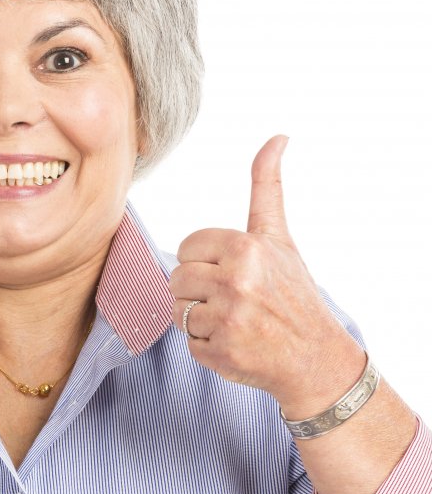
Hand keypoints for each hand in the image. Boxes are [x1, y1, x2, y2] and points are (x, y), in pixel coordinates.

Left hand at [168, 136, 364, 411]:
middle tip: (235, 299)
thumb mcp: (279, 235)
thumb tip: (278, 136)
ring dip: (200, 319)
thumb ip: (267, 186)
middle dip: (199, 290)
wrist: (316, 357)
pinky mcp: (222, 353)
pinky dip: (208, 347)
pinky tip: (236, 344)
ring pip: (178, 311)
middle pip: (177, 278)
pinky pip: (189, 342)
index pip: (187, 247)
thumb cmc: (293, 291)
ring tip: (235, 320)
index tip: (233, 271)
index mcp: (246, 247)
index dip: (206, 261)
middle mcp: (237, 280)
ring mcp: (229, 319)